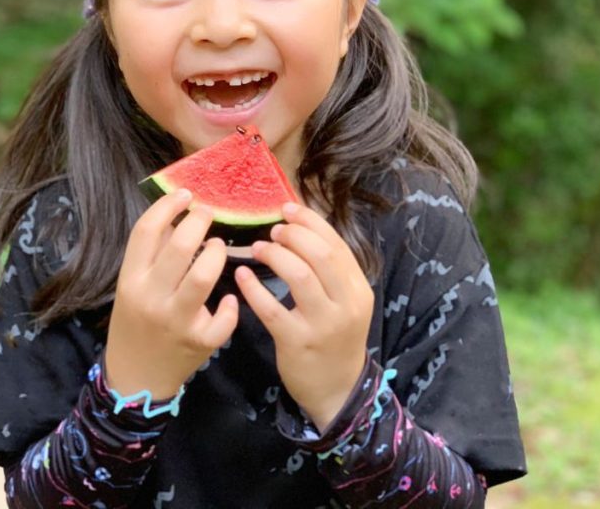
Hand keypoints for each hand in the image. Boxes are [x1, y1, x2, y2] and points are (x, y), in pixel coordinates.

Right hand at [104, 189, 239, 399]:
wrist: (135, 377)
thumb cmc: (135, 323)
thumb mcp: (130, 287)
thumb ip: (149, 255)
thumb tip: (175, 215)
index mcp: (130, 280)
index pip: (146, 231)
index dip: (168, 206)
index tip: (184, 194)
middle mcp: (151, 298)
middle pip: (179, 246)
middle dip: (199, 221)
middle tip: (207, 214)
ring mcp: (176, 321)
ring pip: (204, 276)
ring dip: (217, 254)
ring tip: (218, 247)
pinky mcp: (200, 342)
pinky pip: (224, 316)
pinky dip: (231, 305)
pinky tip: (228, 300)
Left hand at [235, 202, 373, 431]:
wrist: (338, 389)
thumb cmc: (335, 338)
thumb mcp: (346, 303)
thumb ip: (330, 271)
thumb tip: (301, 228)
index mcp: (358, 289)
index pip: (336, 244)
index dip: (310, 222)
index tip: (288, 209)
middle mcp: (346, 304)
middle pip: (320, 255)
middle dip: (293, 235)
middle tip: (272, 231)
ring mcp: (323, 324)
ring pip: (300, 276)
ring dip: (275, 256)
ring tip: (258, 248)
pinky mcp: (297, 342)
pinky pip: (272, 308)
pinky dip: (254, 288)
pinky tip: (241, 276)